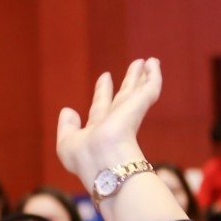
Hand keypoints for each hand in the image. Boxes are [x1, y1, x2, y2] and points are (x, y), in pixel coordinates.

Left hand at [56, 58, 160, 185]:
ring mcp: (130, 113)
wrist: (104, 159)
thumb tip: (67, 109)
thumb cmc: (84, 158)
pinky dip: (153, 75)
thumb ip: (67, 126)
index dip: (102, 92)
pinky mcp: (141, 105)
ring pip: (138, 90)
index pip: (101, 107)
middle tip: (135, 64)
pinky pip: (149, 87)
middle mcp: (116, 120)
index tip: (105, 77)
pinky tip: (153, 62)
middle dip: (129, 81)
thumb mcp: (67, 143)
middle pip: (124, 96)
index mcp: (98, 130)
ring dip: (142, 75)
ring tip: (148, 60)